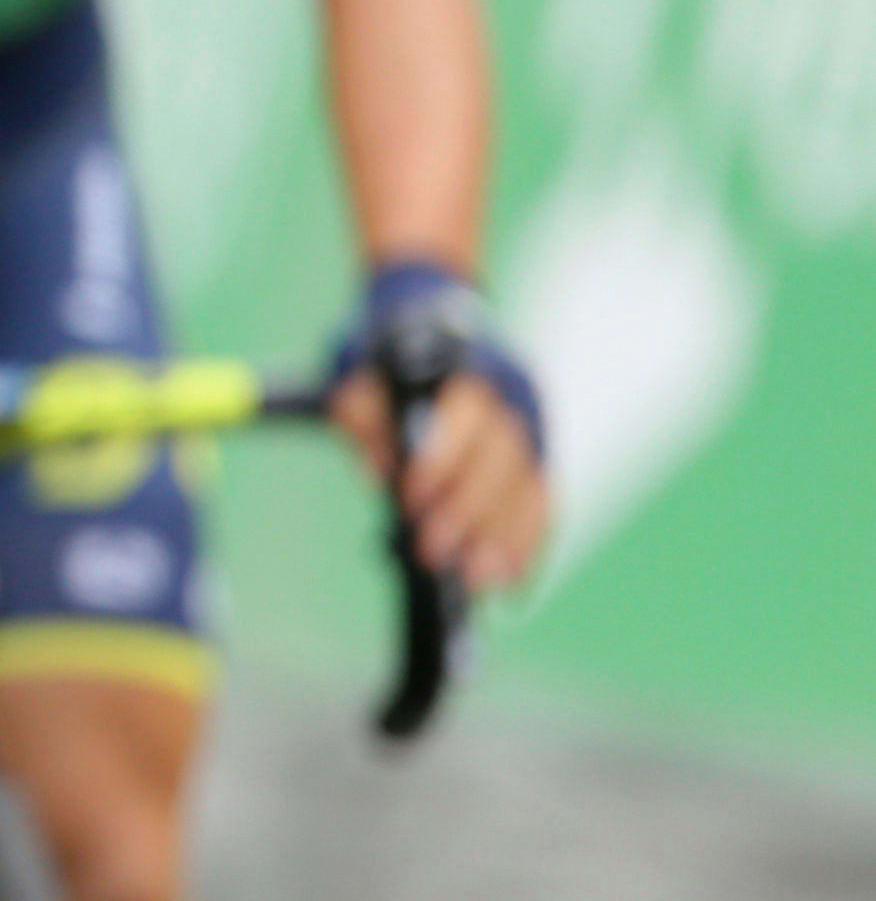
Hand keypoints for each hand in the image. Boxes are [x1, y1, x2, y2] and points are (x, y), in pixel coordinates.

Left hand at [329, 260, 551, 594]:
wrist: (429, 319)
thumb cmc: (387, 353)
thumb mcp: (358, 365)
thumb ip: (362, 409)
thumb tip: (380, 471)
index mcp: (468, 367)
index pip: (463, 417)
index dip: (440, 461)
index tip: (409, 500)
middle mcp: (512, 395)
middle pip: (500, 459)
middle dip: (467, 512)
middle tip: (433, 554)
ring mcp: (533, 427)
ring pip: (527, 487)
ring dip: (504, 539)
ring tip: (478, 581)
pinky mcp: (540, 457)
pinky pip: (542, 504)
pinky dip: (527, 544)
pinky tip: (511, 582)